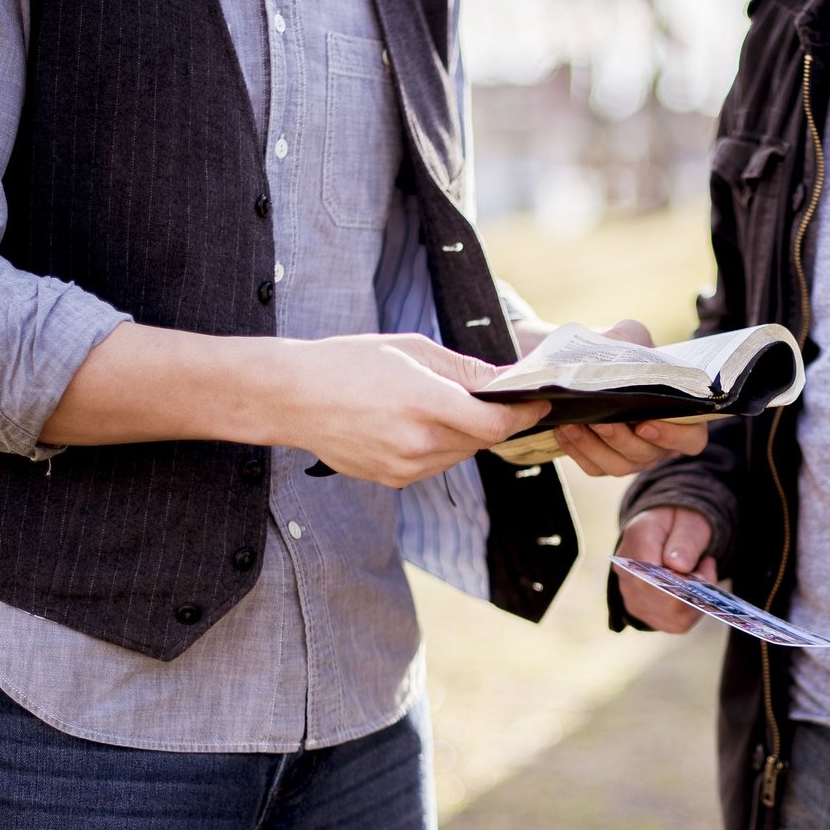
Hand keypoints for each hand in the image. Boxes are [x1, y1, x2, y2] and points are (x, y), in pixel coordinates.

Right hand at [283, 333, 548, 487]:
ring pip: (459, 455)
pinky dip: (438, 447)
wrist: (291, 398)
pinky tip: (413, 424)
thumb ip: (463, 369)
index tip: (538, 404)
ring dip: (464, 434)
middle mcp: (417, 443)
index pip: (495, 424)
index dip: (524, 416)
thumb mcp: (411, 349)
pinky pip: (434, 466)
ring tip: (438, 406)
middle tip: (487, 397)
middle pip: (480, 441)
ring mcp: (404, 467)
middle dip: (491, 420)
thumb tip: (503, 379)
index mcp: (424, 403)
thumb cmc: (347, 363)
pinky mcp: (392, 480)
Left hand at [553, 319, 710, 476]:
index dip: (672, 436)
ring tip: (573, 424)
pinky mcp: (606, 464)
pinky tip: (562, 430)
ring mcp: (634, 458)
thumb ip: (631, 340)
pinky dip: (577, 451)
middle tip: (602, 420)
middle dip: (621, 439)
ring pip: (618, 466)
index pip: (691, 439)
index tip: (646, 423)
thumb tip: (614, 347)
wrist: (596, 365)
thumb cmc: (624, 354)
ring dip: (594, 447)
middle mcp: (661, 445)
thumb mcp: (632, 338)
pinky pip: (593, 467)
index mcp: (682, 418)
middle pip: (646, 454)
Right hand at [614, 505, 715, 632]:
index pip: (650, 575)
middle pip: (664, 601)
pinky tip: (695, 590)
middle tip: (707, 567)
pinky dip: (694, 610)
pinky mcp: (646, 613)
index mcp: (635, 541)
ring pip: (673, 618)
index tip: (705, 565)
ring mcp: (633, 597)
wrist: (668, 529)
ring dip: (698, 601)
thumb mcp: (689, 520)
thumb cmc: (679, 522)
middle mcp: (627, 574)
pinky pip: (676, 624)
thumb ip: (685, 541)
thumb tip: (679, 566)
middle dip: (696, 590)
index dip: (681, 581)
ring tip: (701, 574)